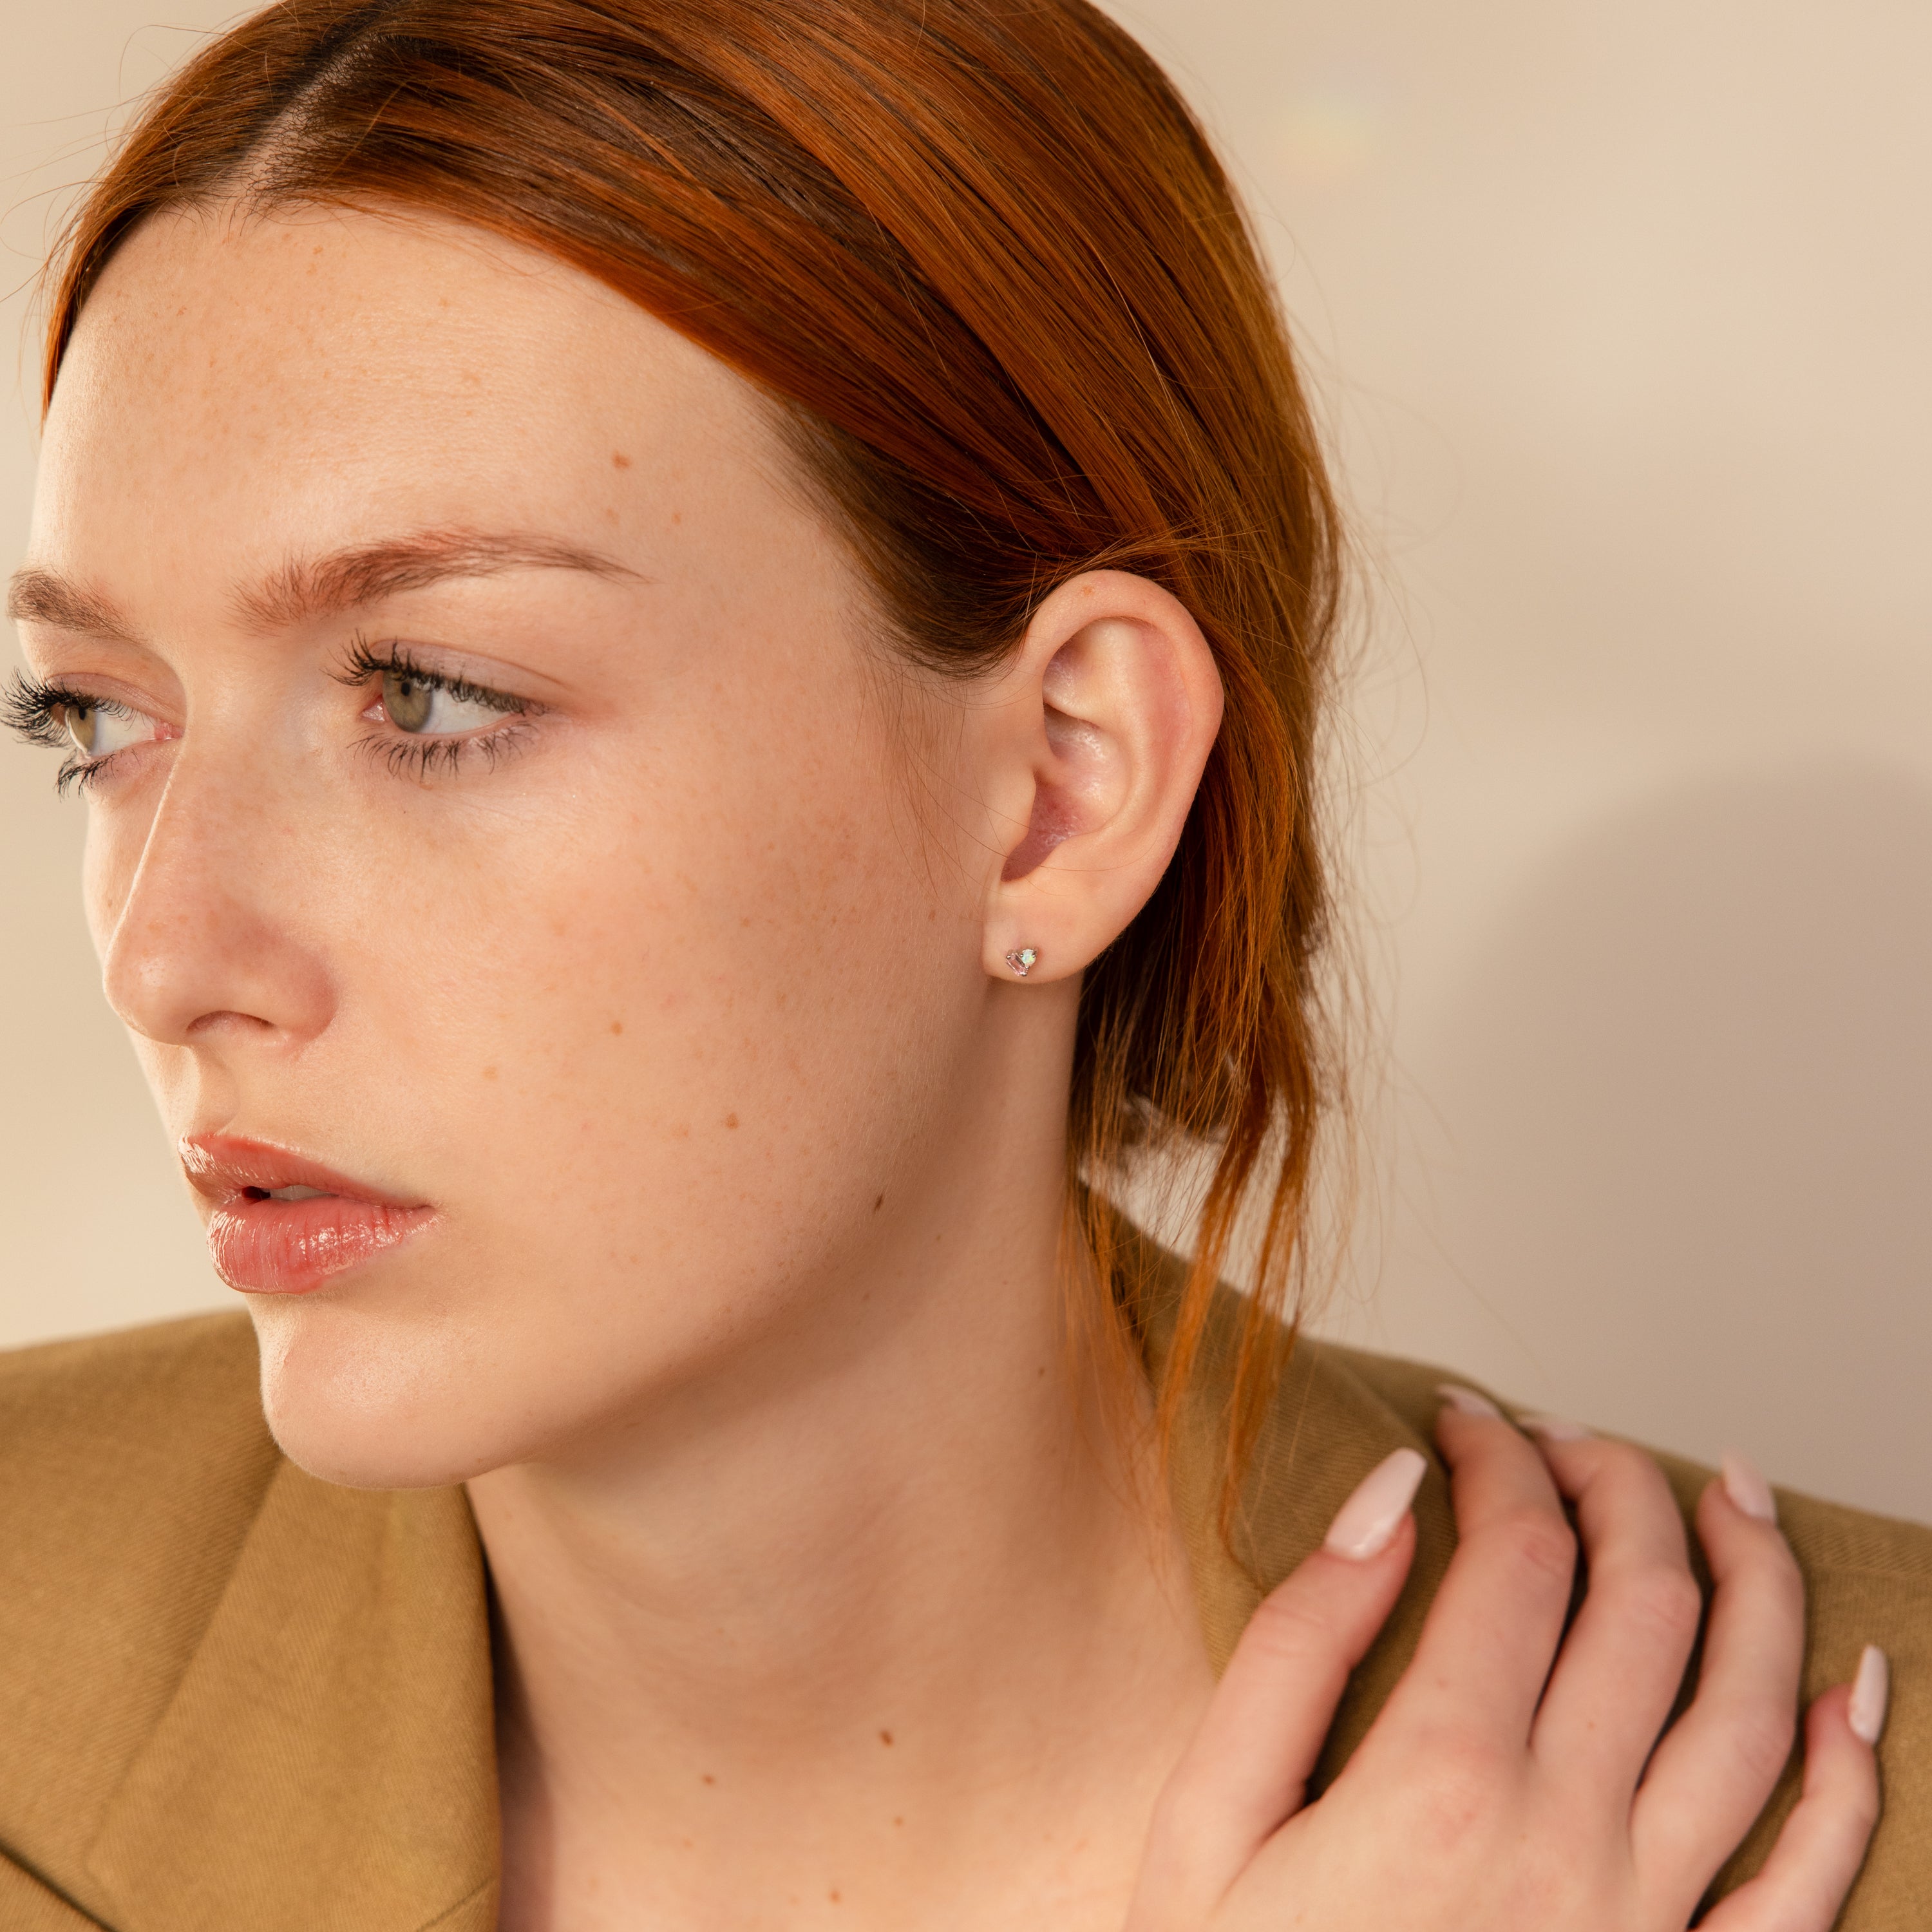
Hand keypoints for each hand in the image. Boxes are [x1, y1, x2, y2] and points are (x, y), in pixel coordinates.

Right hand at [1128, 1398, 1886, 1930]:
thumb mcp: (1206, 1822)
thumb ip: (1296, 1647)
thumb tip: (1389, 1495)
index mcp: (1440, 1784)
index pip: (1515, 1554)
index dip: (1497, 1457)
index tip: (1462, 1420)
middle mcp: (1569, 1842)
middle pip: (1645, 1603)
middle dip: (1615, 1484)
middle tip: (1567, 1438)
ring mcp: (1648, 1926)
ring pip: (1752, 1713)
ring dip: (1758, 1580)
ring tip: (1734, 1491)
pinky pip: (1811, 1881)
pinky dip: (1849, 1774)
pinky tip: (1854, 1687)